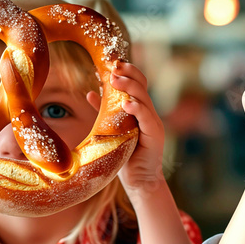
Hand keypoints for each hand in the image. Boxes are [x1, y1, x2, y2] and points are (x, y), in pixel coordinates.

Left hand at [88, 61, 165, 196]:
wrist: (140, 180)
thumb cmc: (126, 155)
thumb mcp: (112, 129)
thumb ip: (104, 111)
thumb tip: (90, 92)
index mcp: (140, 109)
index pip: (137, 83)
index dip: (127, 71)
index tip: (112, 62)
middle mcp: (149, 113)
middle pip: (142, 85)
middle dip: (128, 73)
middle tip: (113, 66)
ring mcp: (153, 123)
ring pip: (144, 99)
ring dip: (130, 87)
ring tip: (115, 79)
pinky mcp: (154, 136)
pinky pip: (146, 119)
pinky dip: (137, 109)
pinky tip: (126, 103)